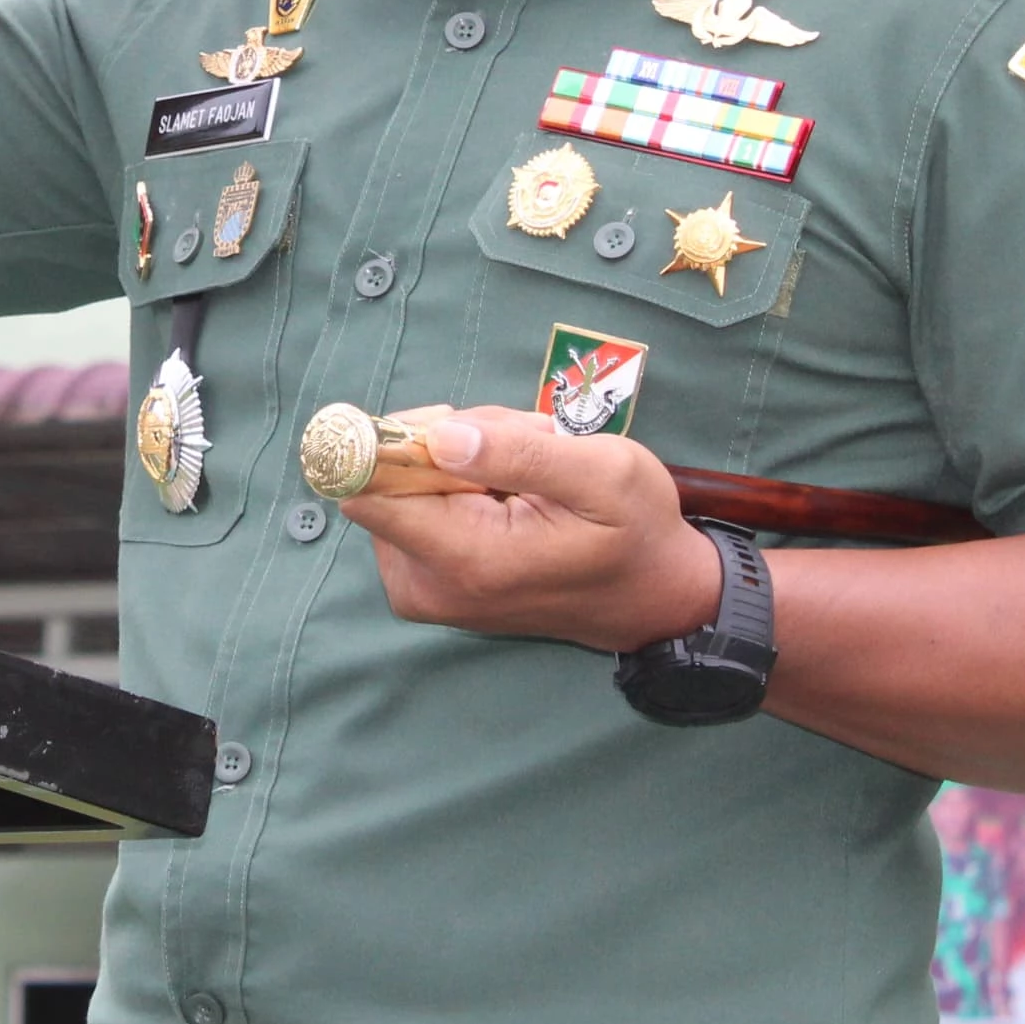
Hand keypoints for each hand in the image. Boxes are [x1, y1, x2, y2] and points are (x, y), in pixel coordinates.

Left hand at [341, 408, 726, 651]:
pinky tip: (515, 493)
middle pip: (390, 480)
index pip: (368, 492)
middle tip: (523, 446)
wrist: (656, 597)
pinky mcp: (428, 587)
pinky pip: (419, 510)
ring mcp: (424, 591)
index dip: (394, 442)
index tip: (452, 426)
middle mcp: (428, 584)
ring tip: (531, 472)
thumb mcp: (603, 472)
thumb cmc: (637, 531)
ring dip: (460, 463)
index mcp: (466, 557)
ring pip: (406, 488)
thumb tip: (438, 437)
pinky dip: (460, 489)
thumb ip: (517, 452)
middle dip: (446, 445)